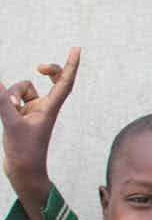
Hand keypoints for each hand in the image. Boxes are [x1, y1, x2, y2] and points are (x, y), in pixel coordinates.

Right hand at [0, 47, 79, 189]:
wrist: (23, 170)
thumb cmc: (23, 152)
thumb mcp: (11, 124)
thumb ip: (3, 103)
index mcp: (51, 108)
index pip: (64, 83)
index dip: (70, 65)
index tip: (76, 49)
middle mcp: (45, 107)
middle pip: (51, 80)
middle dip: (48, 71)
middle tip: (41, 68)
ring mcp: (33, 110)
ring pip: (22, 89)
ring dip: (12, 95)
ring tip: (10, 113)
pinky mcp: (21, 115)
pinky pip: (13, 98)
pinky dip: (7, 99)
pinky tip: (7, 112)